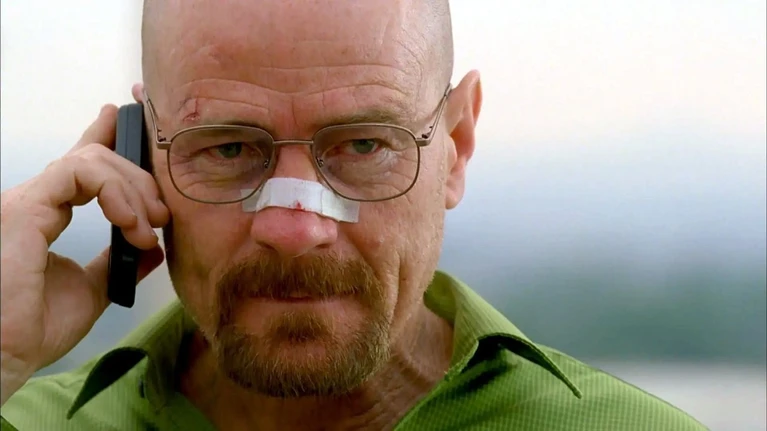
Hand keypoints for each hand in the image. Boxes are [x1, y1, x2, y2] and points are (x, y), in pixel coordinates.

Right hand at [0, 105, 169, 404]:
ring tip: (148, 225)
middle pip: (95, 159)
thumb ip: (118, 261)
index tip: (128, 122)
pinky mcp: (25, 206)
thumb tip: (152, 246)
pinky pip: (78, 171)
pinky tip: (129, 220)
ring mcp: (28, 201)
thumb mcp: (93, 288)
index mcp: (47, 215)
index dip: (104, 138)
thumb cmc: (35, 327)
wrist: (6, 354)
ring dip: (132, 188)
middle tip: (161, 216)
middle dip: (139, 179)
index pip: (80, 167)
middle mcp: (36, 202)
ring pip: (91, 160)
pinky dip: (114, 190)